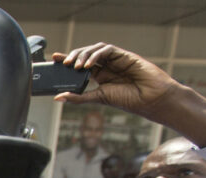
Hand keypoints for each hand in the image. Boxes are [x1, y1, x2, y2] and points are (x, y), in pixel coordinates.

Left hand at [54, 43, 178, 117]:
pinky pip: (107, 49)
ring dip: (82, 54)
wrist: (151, 99)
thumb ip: (79, 97)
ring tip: (74, 66)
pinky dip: (95, 54)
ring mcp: (115, 60)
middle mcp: (106, 66)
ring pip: (94, 49)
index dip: (67, 60)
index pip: (80, 64)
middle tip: (63, 62)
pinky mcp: (123, 55)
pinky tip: (88, 65)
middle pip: (85, 54)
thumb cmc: (129, 100)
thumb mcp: (98, 98)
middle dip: (72, 56)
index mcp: (100, 76)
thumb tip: (57, 98)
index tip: (54, 59)